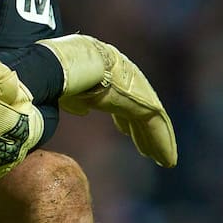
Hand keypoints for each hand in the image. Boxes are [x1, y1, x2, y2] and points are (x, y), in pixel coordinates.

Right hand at [38, 35, 177, 167]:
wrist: (68, 63)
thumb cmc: (57, 74)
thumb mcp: (63, 90)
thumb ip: (74, 100)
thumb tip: (83, 110)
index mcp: (104, 74)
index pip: (120, 99)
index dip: (123, 119)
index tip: (125, 132)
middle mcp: (123, 77)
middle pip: (137, 108)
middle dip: (142, 131)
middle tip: (147, 151)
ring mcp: (134, 86)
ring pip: (150, 117)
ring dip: (155, 139)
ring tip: (163, 159)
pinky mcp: (142, 98)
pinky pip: (154, 122)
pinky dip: (161, 141)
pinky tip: (166, 159)